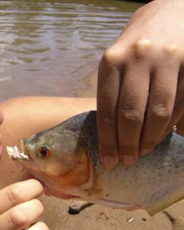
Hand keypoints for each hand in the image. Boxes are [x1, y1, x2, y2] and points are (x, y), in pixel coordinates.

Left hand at [97, 0, 183, 167]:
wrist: (170, 13)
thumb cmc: (136, 46)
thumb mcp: (116, 63)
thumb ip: (113, 94)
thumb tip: (113, 137)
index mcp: (112, 62)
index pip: (107, 111)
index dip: (108, 141)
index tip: (110, 161)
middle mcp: (138, 59)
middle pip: (131, 116)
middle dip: (129, 145)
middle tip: (128, 160)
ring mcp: (167, 60)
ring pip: (159, 113)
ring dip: (151, 139)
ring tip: (144, 150)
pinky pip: (182, 104)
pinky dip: (173, 125)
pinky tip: (164, 135)